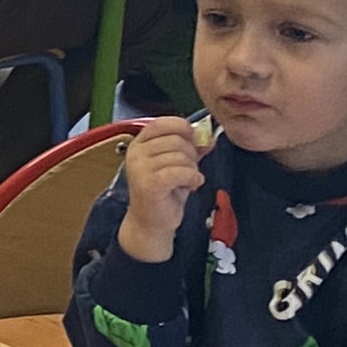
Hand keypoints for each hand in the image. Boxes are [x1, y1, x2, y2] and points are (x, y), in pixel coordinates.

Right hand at [116, 116, 206, 259]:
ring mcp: (141, 169)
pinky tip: (193, 185)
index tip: (193, 140)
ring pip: (180, 156)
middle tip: (191, 169)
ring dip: (193, 169)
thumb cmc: (163, 193)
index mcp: (139, 144)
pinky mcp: (150, 184)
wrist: (150, 223)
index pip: (162, 123)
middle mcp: (136, 153)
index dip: (182, 127)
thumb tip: (210, 138)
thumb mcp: (178, 165)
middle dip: (191, 154)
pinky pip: (181, 172)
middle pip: (175, 140)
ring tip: (189, 181)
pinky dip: (193, 178)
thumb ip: (191, 149)